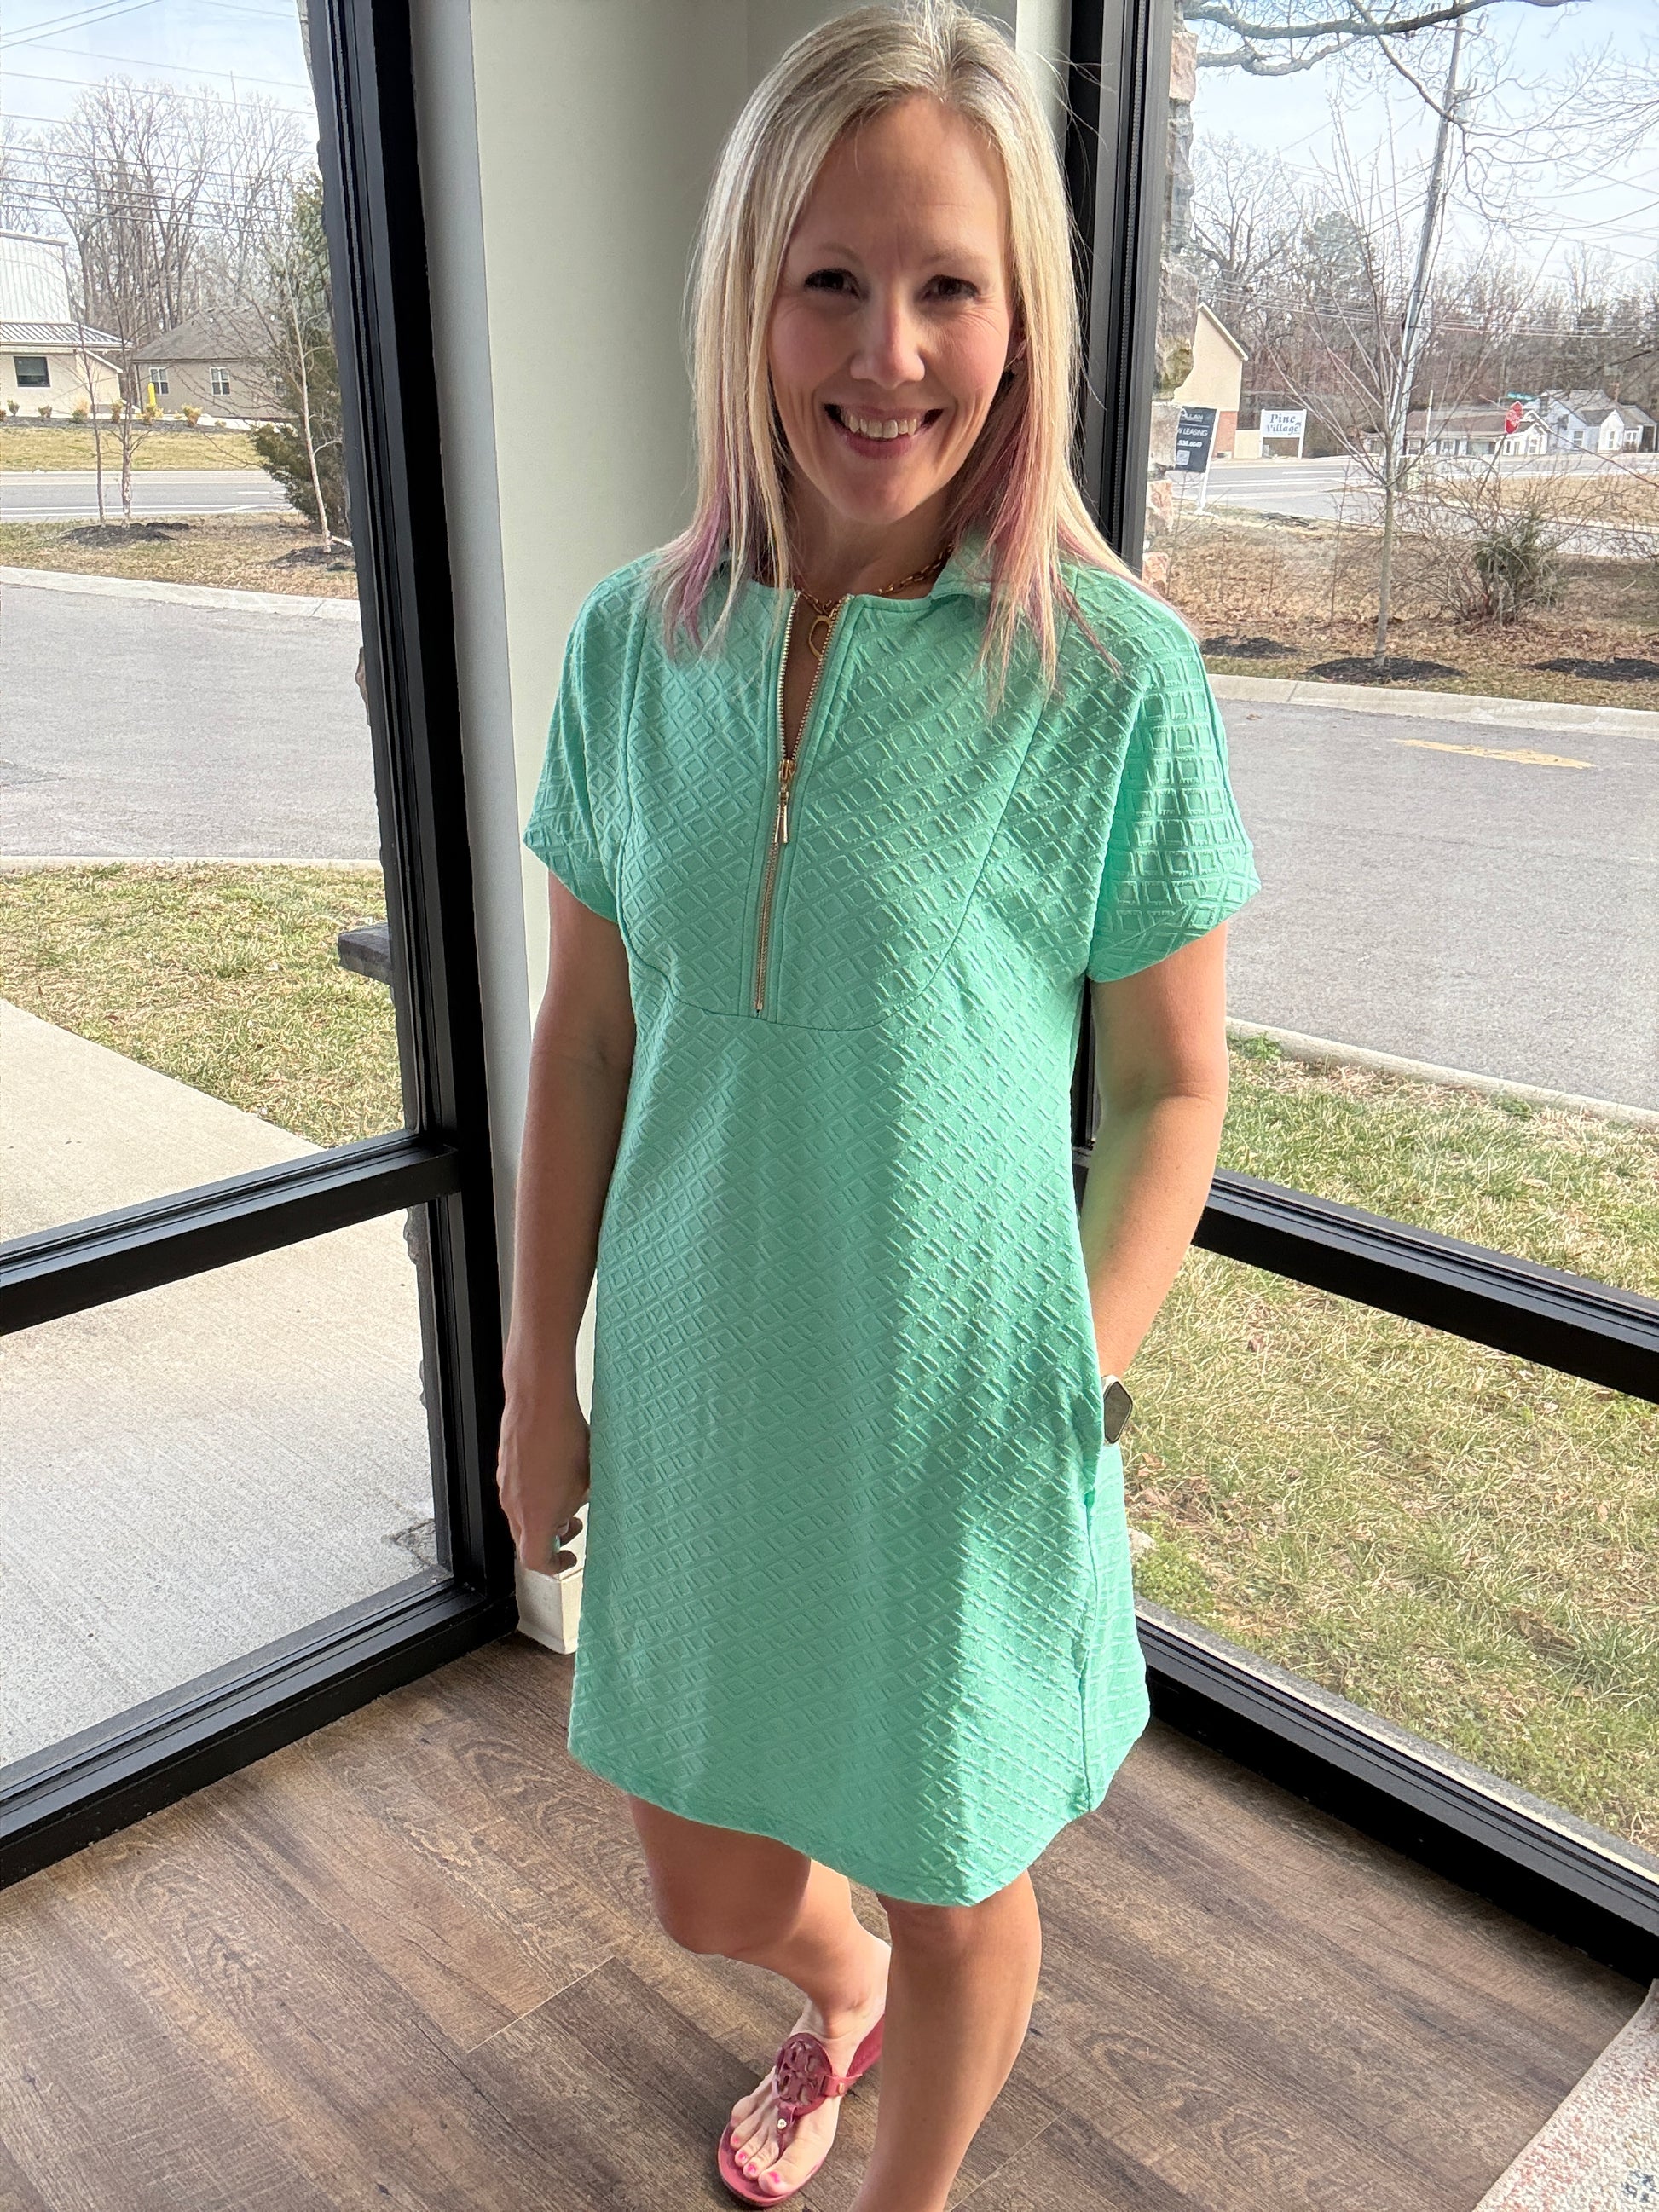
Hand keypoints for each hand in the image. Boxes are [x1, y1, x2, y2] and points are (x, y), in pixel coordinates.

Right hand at [495, 1390, 591, 1574]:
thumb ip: (574, 1506)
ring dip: (542, 1513)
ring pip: (521, 1514)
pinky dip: (534, 1494)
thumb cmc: (566, 1441)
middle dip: (550, 1537)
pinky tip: (553, 1472)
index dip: (554, 1565)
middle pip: (526, 1540)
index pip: (536, 1561)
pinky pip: (517, 1492)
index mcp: (535, 1518)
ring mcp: (505, 1486)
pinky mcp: (504, 1467)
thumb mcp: (585, 1482)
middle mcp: (514, 1507)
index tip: (569, 1557)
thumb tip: (570, 1511)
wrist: (539, 1402)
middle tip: (572, 1523)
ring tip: (567, 1493)